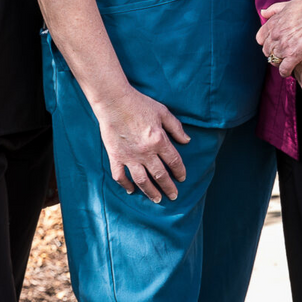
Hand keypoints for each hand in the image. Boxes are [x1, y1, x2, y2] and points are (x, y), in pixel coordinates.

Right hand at [94, 86, 190, 202]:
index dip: (180, 172)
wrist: (114, 101)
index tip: (182, 178)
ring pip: (142, 180)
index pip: (174, 161)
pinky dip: (125, 185)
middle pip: (160, 175)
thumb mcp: (162, 112)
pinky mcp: (115, 157)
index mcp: (159, 141)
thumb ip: (176, 128)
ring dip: (151, 192)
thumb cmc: (139, 104)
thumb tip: (187, 140)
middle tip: (173, 196)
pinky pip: (120, 176)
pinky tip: (131, 190)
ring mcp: (129, 156)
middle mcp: (146, 152)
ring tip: (157, 200)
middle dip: (168, 187)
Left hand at [257, 0, 301, 66]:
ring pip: (274, 60)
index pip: (260, 38)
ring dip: (278, 62)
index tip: (272, 43)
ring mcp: (283, 47)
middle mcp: (275, 36)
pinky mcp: (293, 56)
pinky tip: (288, 72)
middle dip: (271, 52)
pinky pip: (284, 69)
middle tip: (280, 53)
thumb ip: (273, 10)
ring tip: (285, 62)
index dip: (266, 41)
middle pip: (266, 50)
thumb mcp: (287, 5)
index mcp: (272, 24)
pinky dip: (285, 72)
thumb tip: (263, 13)